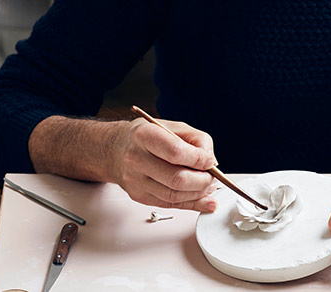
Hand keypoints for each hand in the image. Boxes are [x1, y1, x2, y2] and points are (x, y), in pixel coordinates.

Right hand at [29, 115, 218, 213]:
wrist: (116, 149)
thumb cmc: (146, 136)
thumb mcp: (172, 126)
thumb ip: (196, 139)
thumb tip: (211, 161)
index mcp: (145, 136)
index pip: (176, 152)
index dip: (198, 159)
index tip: (210, 161)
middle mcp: (136, 159)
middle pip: (176, 178)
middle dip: (202, 181)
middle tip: (213, 177)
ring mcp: (136, 180)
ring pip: (174, 195)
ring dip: (198, 194)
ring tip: (209, 186)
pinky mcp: (139, 196)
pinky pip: (169, 204)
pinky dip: (191, 204)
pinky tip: (204, 201)